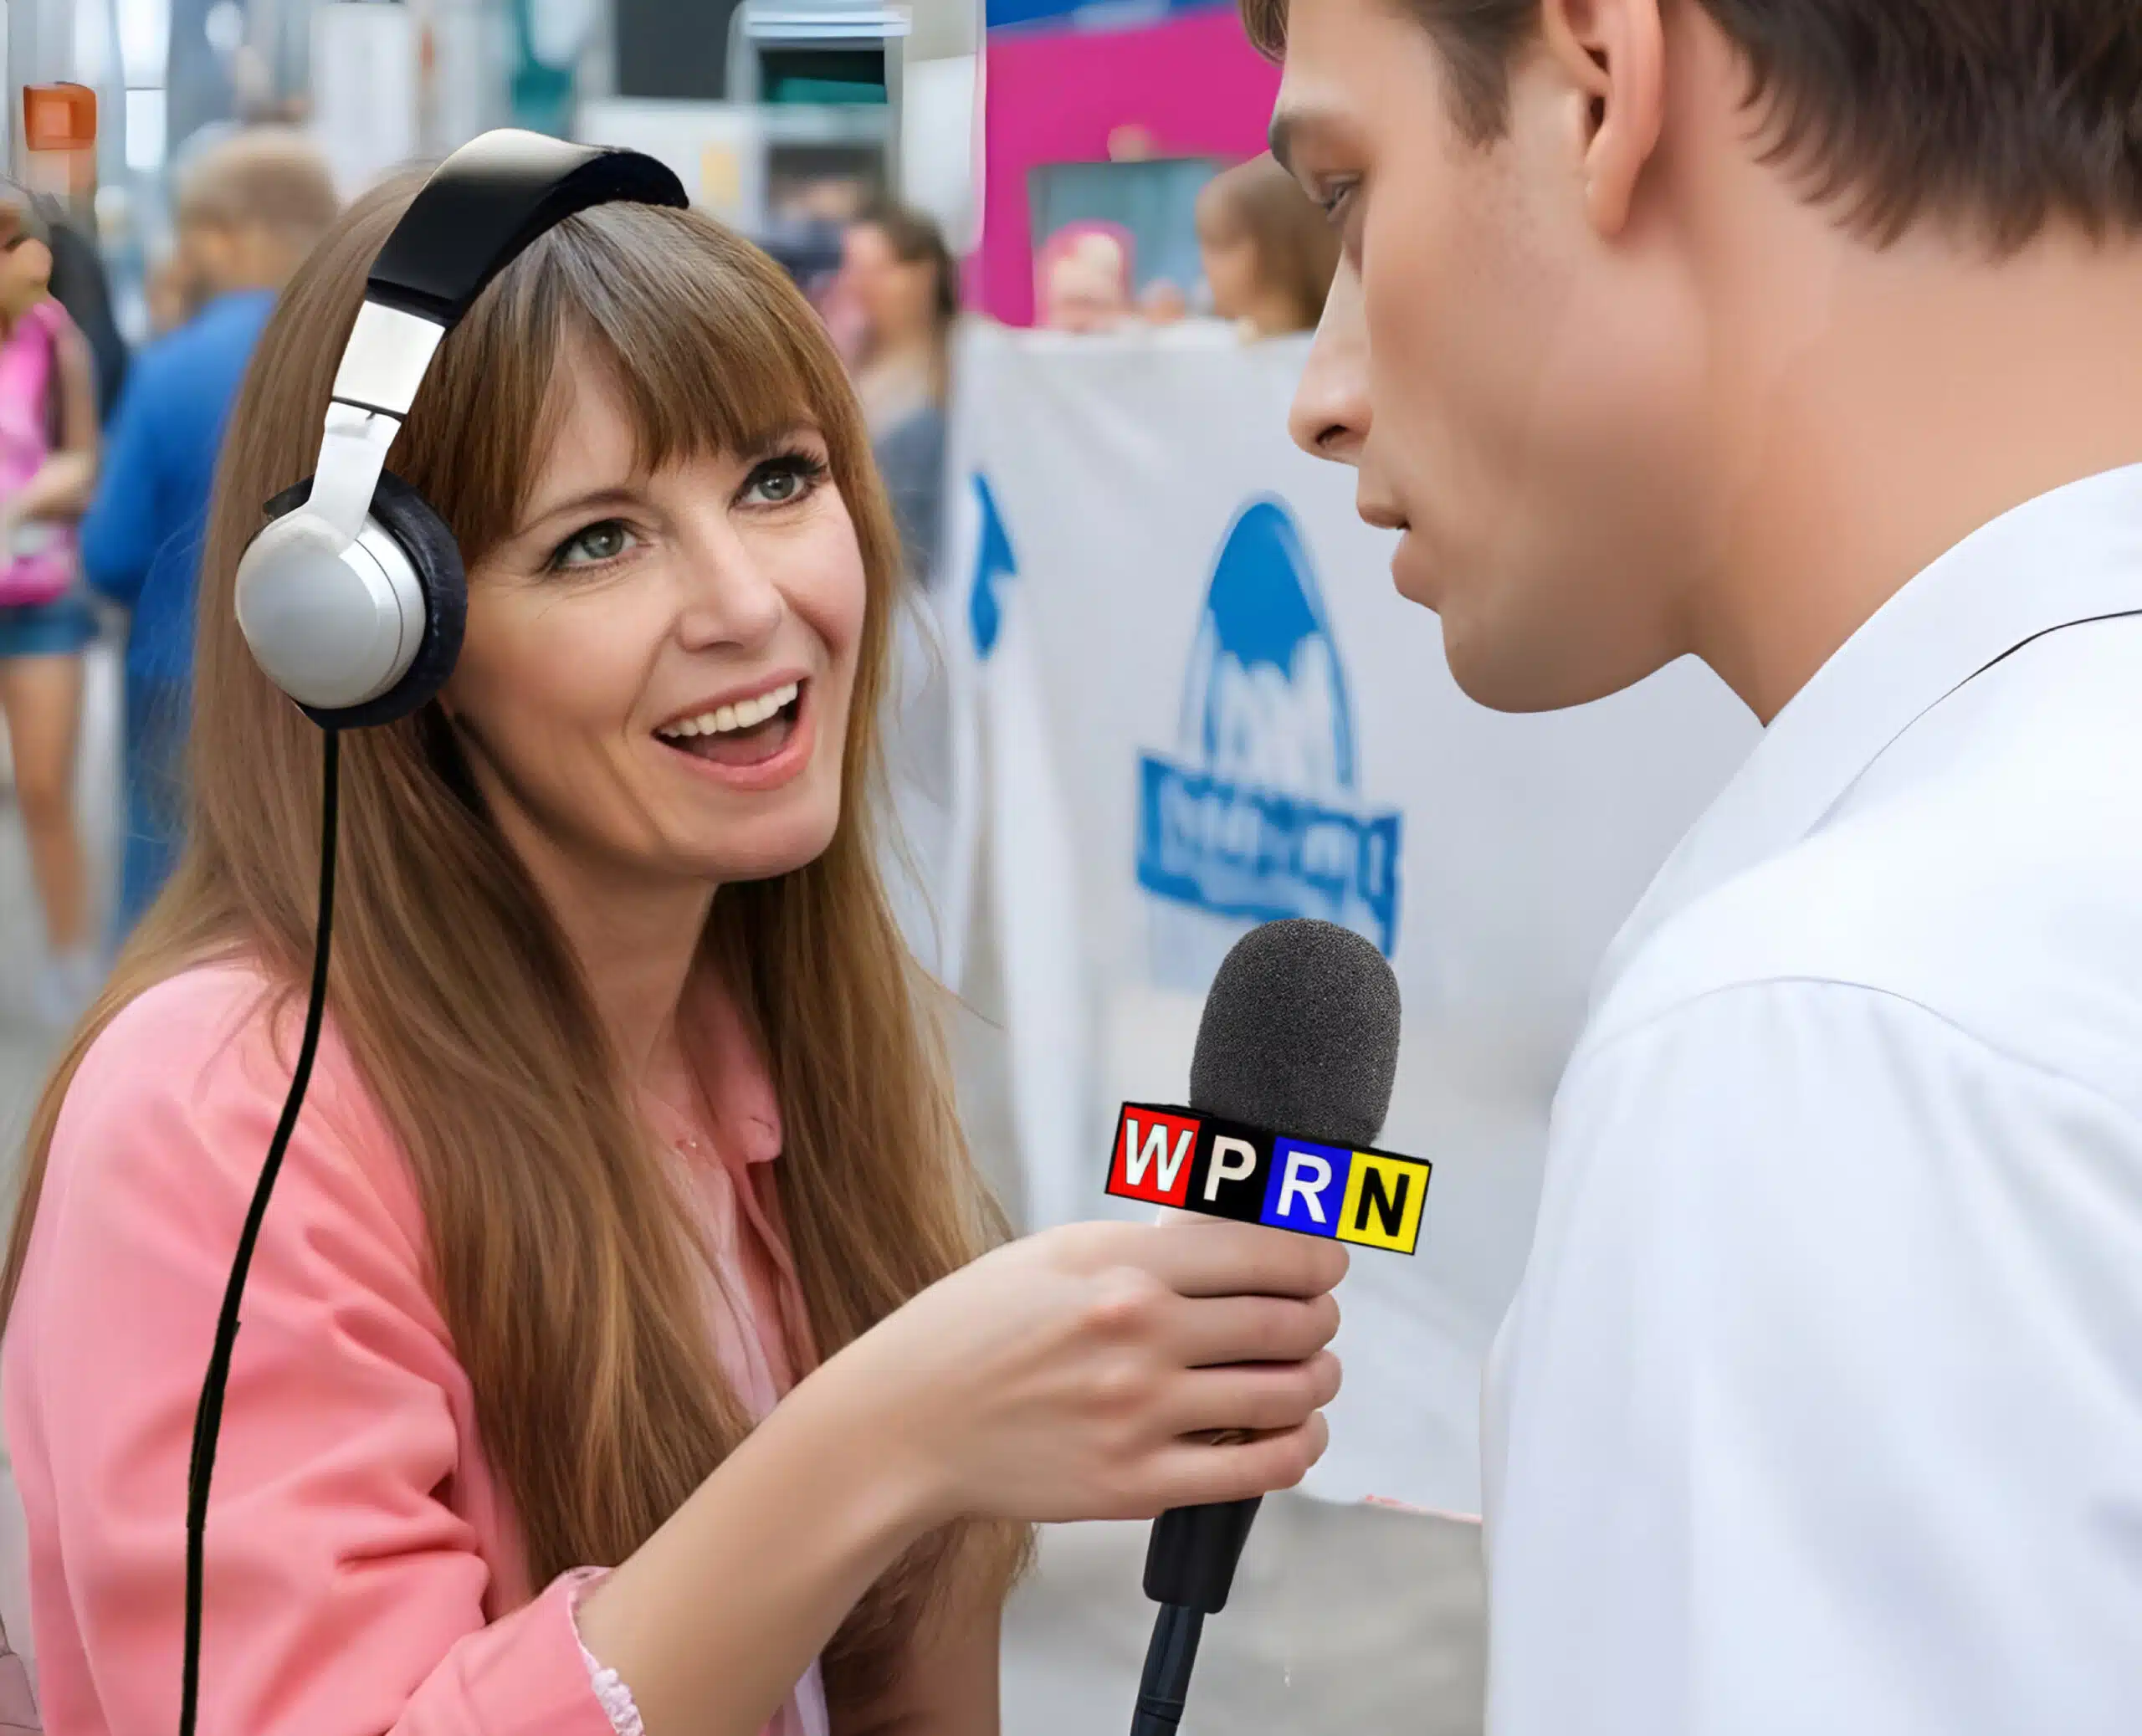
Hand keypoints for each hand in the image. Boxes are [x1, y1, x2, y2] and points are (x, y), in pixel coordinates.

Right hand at [811, 1219, 1345, 1527]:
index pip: (1262, 1252)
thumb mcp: (1053, 1253)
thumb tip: (1227, 1240)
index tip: (1327, 1263)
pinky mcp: (1136, 1483)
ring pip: (1286, 1395)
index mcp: (1122, 1266)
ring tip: (1314, 1374)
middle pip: (1287, 1322)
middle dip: (1322, 1318)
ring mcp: (1141, 1414)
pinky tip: (1299, 1435)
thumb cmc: (972, 1330)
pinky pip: (1256, 1471)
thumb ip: (1142, 1246)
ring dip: (1320, 1380)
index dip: (1316, 1258)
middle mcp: (1141, 1335)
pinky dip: (1298, 1449)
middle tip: (1321, 1317)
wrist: (905, 1422)